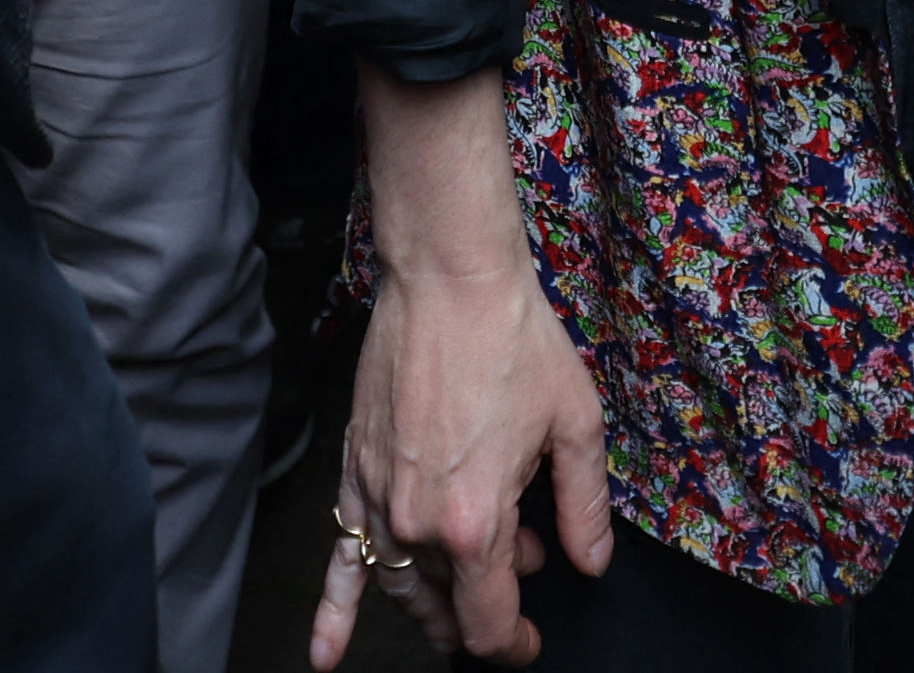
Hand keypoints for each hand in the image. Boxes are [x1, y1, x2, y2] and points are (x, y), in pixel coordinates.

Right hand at [317, 256, 612, 663]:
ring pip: (401, 587)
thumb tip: (591, 561)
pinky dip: (331, 612)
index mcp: (475, 522)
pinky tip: (323, 653)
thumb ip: (584, 507)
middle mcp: (418, 523)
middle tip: (519, 570)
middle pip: (445, 608)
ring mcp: (378, 499)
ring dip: (432, 602)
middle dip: (482, 606)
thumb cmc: (513, 339)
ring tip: (458, 591)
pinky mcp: (354, 473)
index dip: (514, 643)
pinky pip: (338, 556)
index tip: (530, 641)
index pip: (487, 622)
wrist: (449, 279)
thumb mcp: (575, 424)